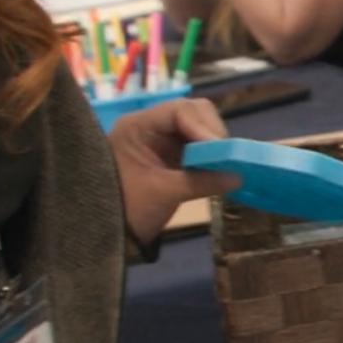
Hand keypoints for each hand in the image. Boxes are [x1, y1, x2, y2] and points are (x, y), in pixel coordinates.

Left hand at [109, 95, 240, 245]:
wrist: (103, 232)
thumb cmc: (127, 209)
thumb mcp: (164, 193)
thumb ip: (201, 181)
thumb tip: (238, 176)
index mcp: (138, 126)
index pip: (180, 110)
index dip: (204, 127)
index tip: (220, 150)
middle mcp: (150, 125)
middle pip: (192, 113)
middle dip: (212, 132)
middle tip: (226, 157)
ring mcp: (160, 139)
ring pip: (197, 127)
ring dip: (213, 144)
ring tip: (224, 164)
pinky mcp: (168, 154)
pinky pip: (196, 145)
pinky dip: (210, 154)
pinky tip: (218, 168)